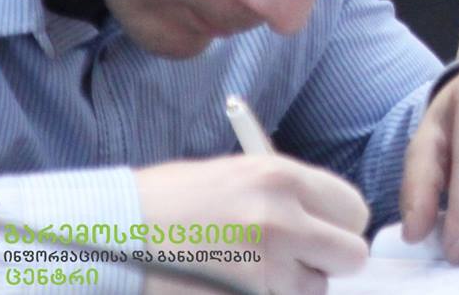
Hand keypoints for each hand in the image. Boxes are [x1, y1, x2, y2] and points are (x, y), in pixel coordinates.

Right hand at [135, 155, 367, 294]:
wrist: (105, 237)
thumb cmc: (161, 204)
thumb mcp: (232, 176)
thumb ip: (284, 194)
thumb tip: (322, 217)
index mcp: (280, 177)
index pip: (354, 208)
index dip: (340, 225)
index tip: (324, 232)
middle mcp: (282, 221)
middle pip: (349, 255)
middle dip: (328, 261)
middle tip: (298, 260)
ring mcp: (265, 269)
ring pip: (314, 291)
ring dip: (291, 288)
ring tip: (247, 272)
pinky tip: (231, 287)